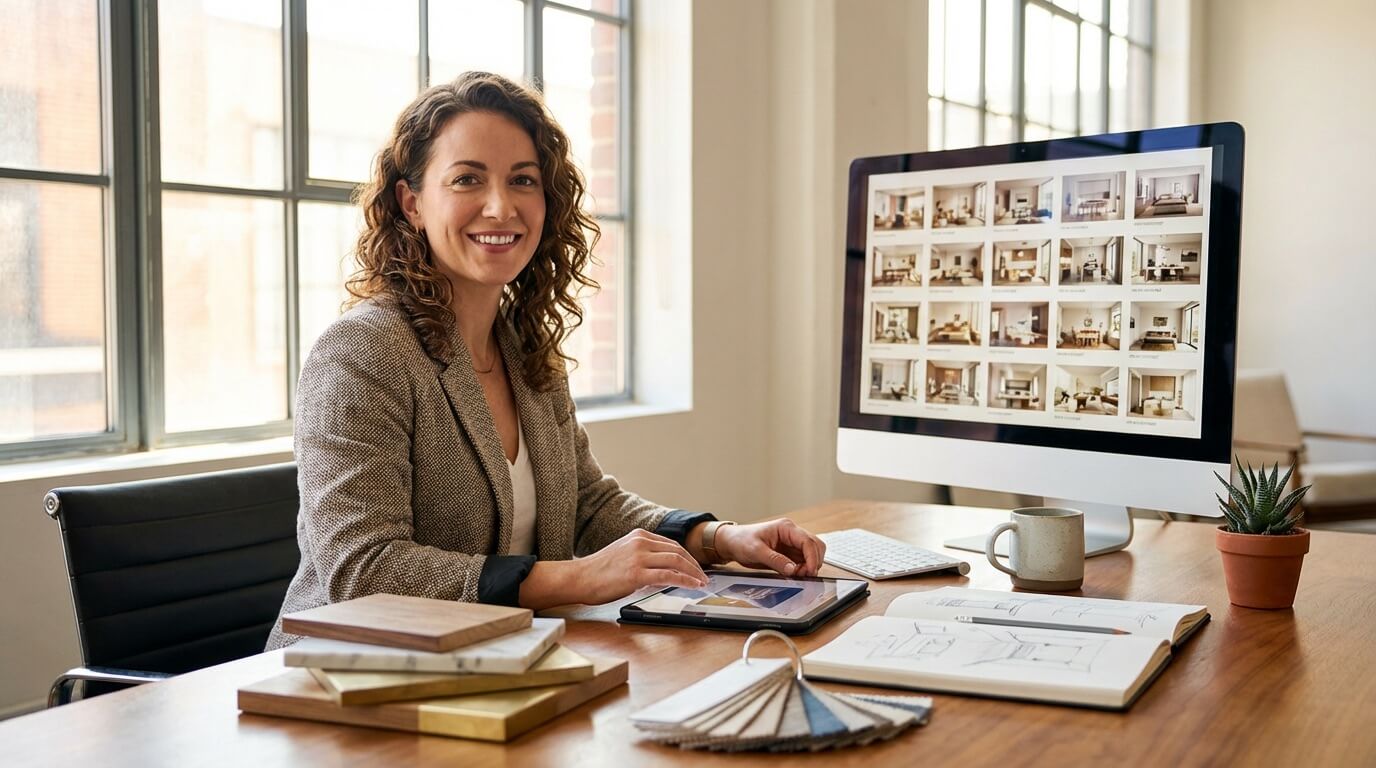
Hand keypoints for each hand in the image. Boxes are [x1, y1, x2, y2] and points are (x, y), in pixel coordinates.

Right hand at [570, 529, 709, 604]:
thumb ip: (642, 556)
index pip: (671, 544)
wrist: (578, 578)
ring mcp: (638, 557)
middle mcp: (640, 542)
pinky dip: (684, 580)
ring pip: (676, 561)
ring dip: (693, 573)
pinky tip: (693, 585)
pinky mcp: (636, 574)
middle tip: (705, 576)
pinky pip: (668, 576)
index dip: (688, 557)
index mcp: (638, 536)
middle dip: (695, 565)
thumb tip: (661, 569)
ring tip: (702, 582)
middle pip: (677, 551)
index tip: (696, 567)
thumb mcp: (623, 554)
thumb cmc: (598, 571)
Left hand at [714, 519, 826, 576]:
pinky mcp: (788, 553)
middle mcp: (791, 534)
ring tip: (796, 575)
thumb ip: (775, 560)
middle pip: (815, 546)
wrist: (732, 543)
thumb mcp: (756, 551)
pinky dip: (803, 569)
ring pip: (811, 554)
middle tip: (803, 575)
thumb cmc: (741, 541)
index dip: (812, 557)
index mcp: (786, 528)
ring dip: (808, 566)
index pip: (808, 541)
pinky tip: (794, 574)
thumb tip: (792, 569)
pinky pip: (803, 561)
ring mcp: (791, 543)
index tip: (810, 571)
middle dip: (813, 562)